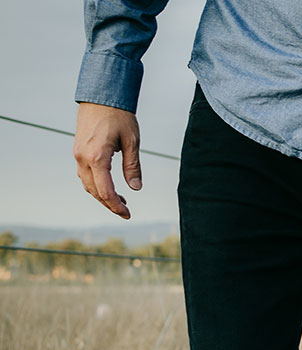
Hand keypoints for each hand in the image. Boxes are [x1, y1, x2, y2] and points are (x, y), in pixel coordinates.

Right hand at [74, 102, 141, 218]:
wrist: (101, 95)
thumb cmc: (119, 116)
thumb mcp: (132, 142)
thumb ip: (132, 166)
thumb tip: (135, 188)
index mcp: (97, 158)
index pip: (105, 191)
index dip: (116, 206)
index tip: (128, 214)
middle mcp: (83, 158)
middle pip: (94, 191)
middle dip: (109, 204)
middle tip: (125, 212)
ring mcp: (78, 154)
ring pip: (87, 184)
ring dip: (102, 195)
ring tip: (120, 201)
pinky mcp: (78, 150)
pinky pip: (84, 174)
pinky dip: (95, 184)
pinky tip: (108, 186)